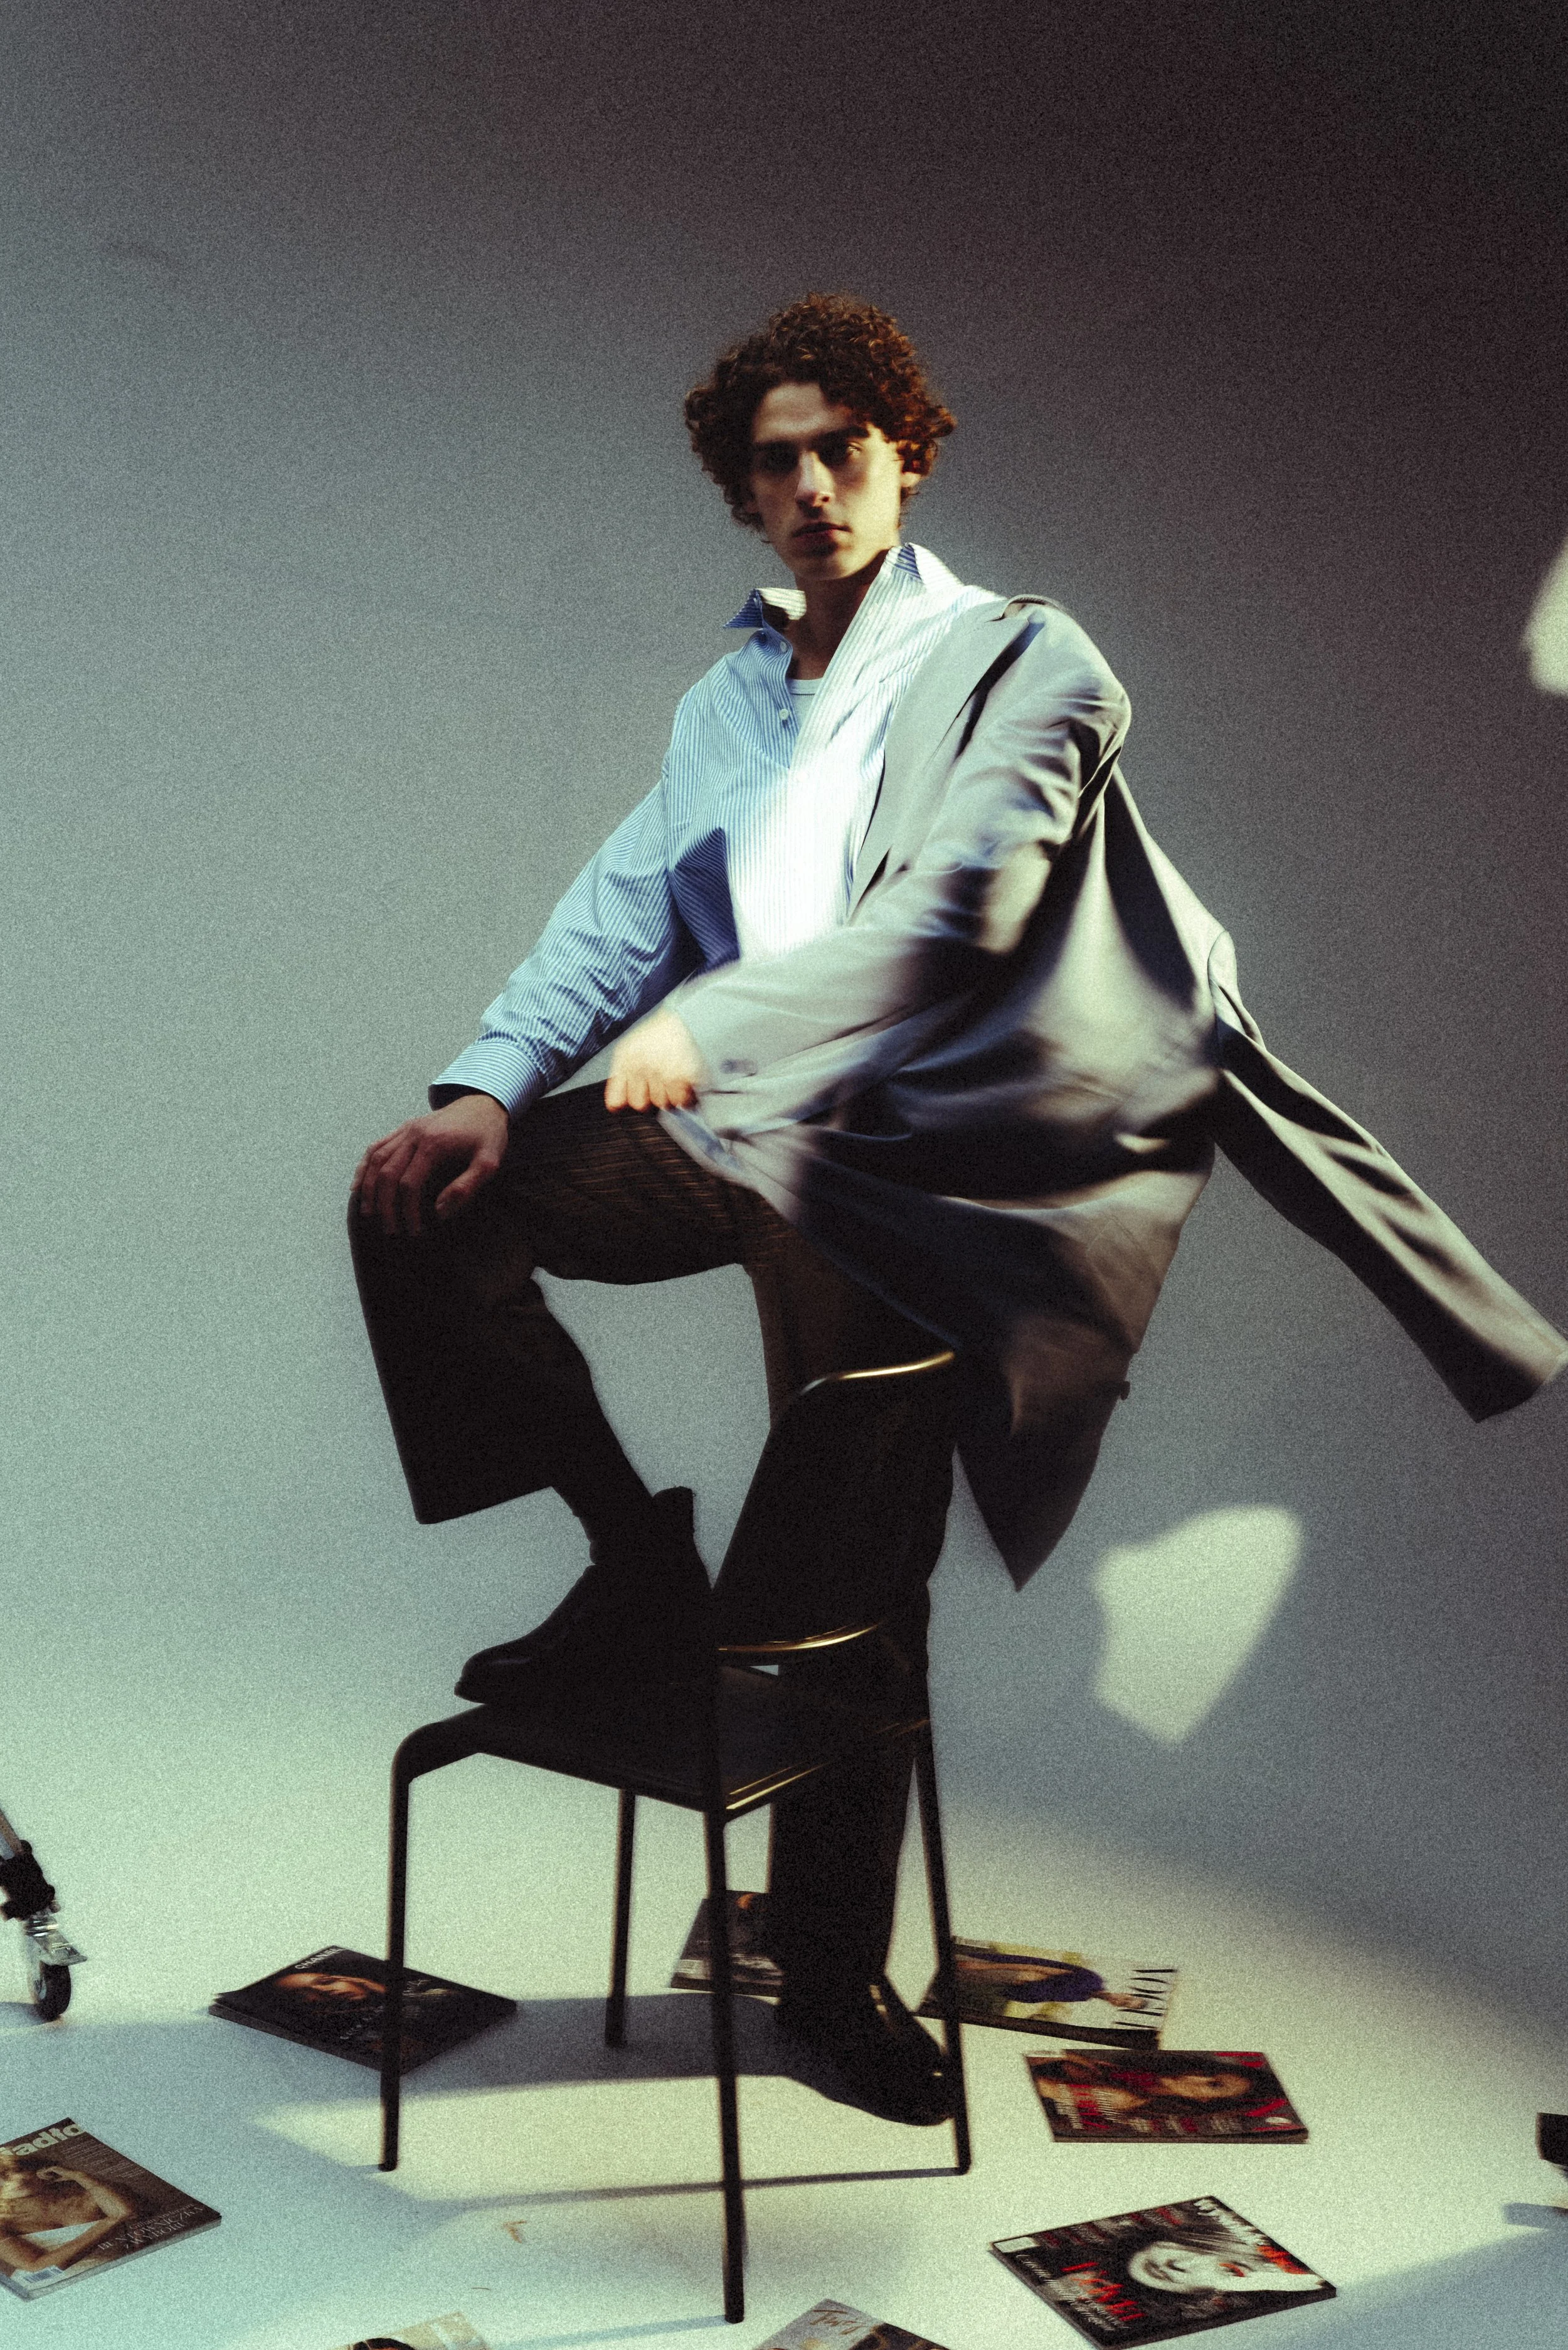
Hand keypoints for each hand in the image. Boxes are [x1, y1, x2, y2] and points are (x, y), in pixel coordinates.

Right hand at [351, 1091, 509, 1236]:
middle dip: (384, 1205)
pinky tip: (358, 1185)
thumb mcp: (488, 1163)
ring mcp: (406, 1130)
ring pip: (376, 1160)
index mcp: (435, 1144)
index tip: (413, 1230)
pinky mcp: (404, 1128)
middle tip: (389, 1229)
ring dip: (368, 1188)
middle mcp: (415, 1135)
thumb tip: (439, 1213)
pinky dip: (364, 1167)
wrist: (483, 1103)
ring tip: (368, 1213)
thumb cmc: (488, 1135)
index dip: (408, 1211)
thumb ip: (466, 1188)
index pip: (410, 1184)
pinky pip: (376, 1147)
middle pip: (387, 1174)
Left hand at [604, 1008, 704, 1111]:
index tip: (635, 1094)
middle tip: (660, 1081)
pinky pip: (685, 1101)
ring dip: (671, 1095)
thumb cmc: (659, 1034)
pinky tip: (687, 1080)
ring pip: (664, 1104)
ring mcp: (664, 1074)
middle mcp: (642, 1068)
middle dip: (650, 1097)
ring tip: (676, 1076)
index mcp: (626, 1060)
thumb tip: (615, 1107)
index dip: (626, 1099)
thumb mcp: (631, 1047)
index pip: (617, 1100)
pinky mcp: (686, 1078)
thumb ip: (621, 1076)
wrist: (689, 1018)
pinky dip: (688, 1095)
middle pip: (641, 1105)